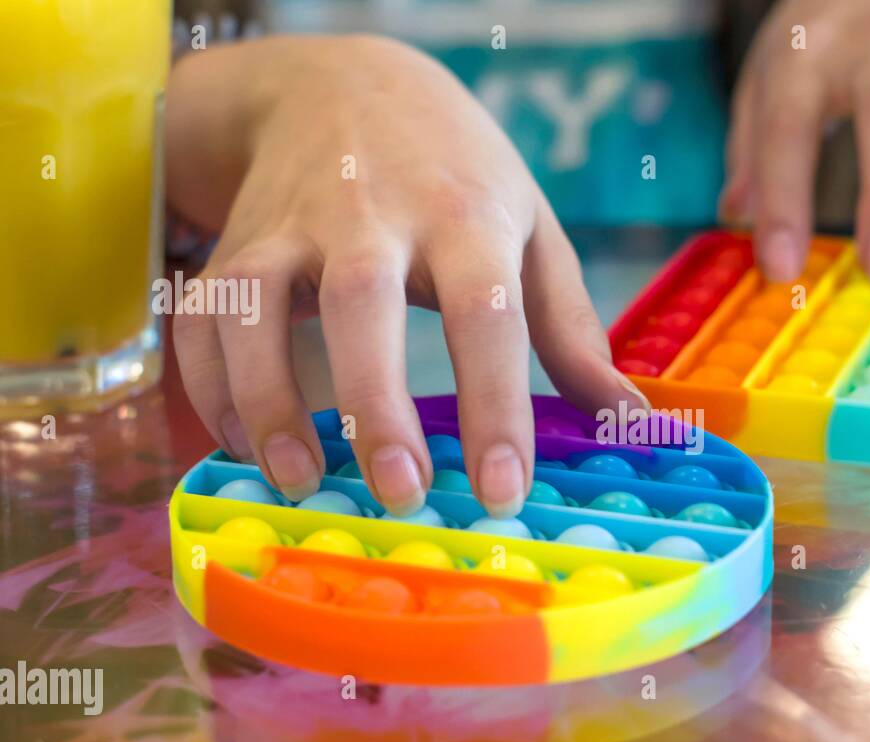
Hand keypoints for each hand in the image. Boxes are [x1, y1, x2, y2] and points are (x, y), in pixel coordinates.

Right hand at [166, 35, 639, 516]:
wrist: (346, 84)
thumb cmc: (457, 173)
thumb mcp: (532, 229)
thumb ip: (573, 330)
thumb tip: (631, 423)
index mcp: (465, 214)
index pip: (486, 311)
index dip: (497, 404)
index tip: (503, 489)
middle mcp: (372, 216)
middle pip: (361, 302)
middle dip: (376, 403)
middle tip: (399, 492)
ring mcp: (292, 225)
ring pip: (255, 305)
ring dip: (268, 397)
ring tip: (298, 481)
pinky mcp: (237, 242)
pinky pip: (203, 316)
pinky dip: (211, 385)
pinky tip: (245, 447)